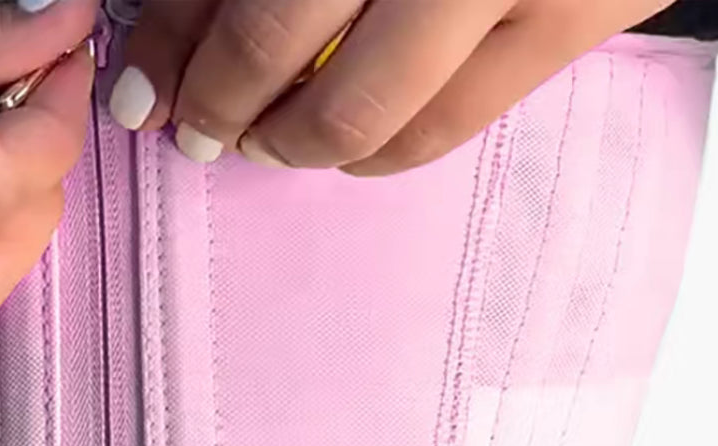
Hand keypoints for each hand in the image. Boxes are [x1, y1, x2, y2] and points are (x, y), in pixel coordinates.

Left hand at [110, 0, 666, 174]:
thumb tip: (163, 52)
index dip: (174, 45)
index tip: (142, 93)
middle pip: (277, 38)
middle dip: (220, 101)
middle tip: (203, 131)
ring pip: (361, 107)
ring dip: (294, 143)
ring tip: (271, 139)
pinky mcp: (575, 18)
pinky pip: (442, 127)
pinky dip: (377, 154)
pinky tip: (349, 147)